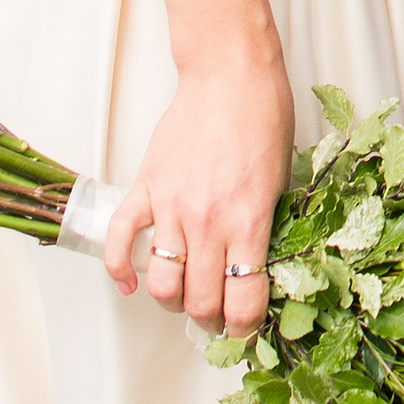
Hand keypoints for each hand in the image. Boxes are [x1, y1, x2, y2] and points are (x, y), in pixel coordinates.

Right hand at [103, 33, 295, 337]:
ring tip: (184, 296)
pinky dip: (120, 269)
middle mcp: (208, 220)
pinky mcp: (146, 188)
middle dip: (210, 320)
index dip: (244, 327)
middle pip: (200, 301)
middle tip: (216, 317)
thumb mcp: (284, 180)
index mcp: (249, 220)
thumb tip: (260, 268)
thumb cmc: (264, 118)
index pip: (243, 301)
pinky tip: (130, 284)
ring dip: (173, 300)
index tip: (245, 329)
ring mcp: (172, 205)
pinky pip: (120, 239)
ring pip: (162, 281)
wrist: (231, 73)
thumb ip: (268, 227)